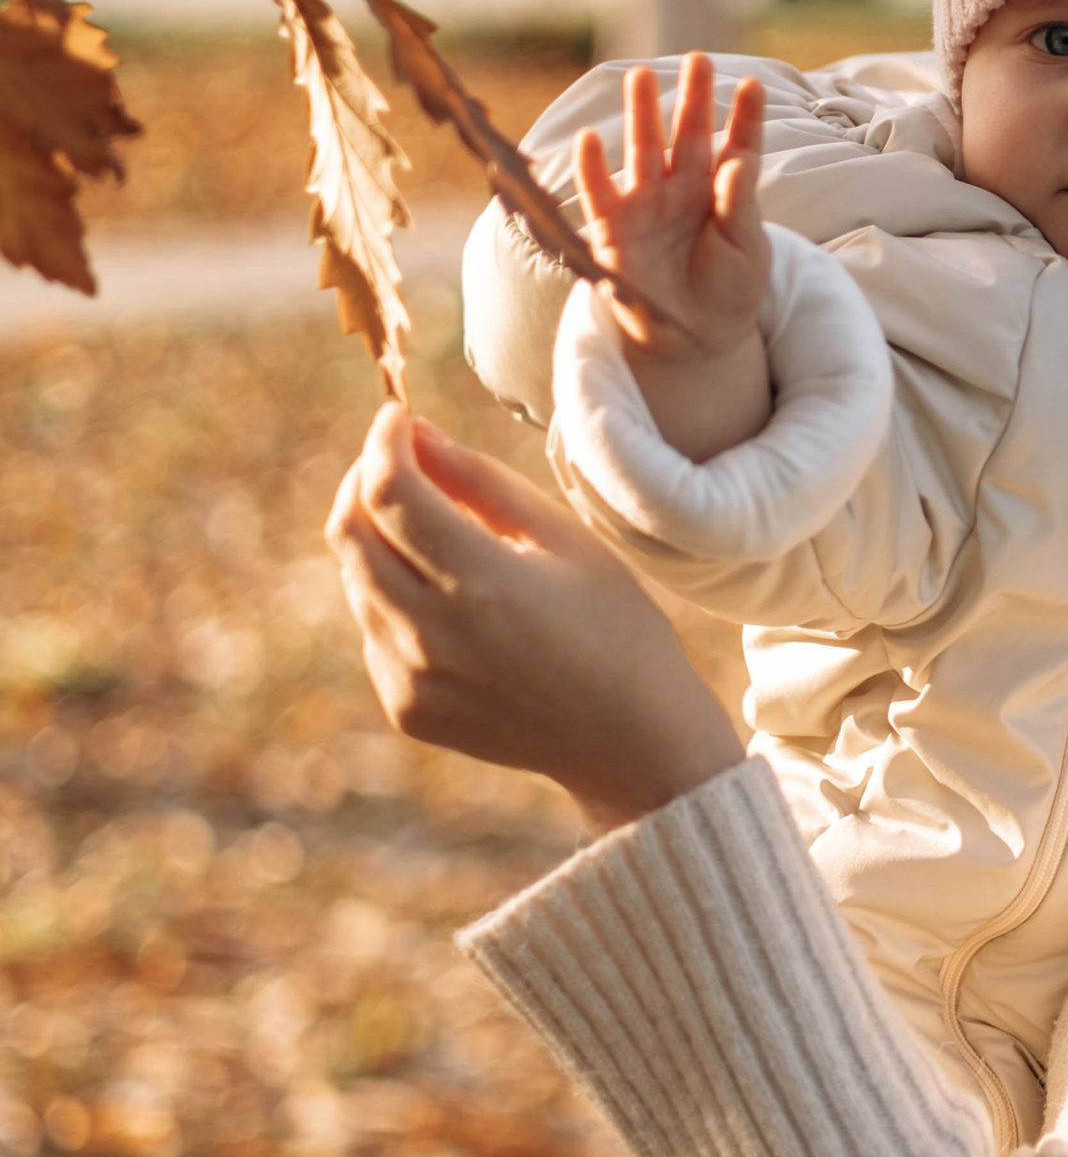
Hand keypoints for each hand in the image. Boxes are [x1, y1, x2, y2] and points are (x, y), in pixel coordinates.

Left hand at [329, 407, 746, 832]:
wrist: (628, 740)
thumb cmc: (613, 624)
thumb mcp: (563, 537)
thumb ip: (481, 481)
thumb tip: (416, 434)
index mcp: (482, 585)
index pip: (389, 493)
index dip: (384, 441)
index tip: (399, 416)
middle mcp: (433, 636)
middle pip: (350, 533)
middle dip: (365, 480)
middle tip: (402, 461)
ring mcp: (411, 679)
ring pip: (357, 579)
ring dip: (380, 538)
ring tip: (438, 530)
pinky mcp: (404, 707)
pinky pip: (374, 628)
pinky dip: (394, 595)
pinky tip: (451, 600)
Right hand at [576, 56, 770, 361]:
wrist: (695, 338)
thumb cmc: (729, 288)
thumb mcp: (746, 248)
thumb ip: (740, 204)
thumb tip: (737, 162)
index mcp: (721, 190)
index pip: (736, 145)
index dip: (744, 117)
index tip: (755, 85)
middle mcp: (682, 188)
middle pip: (686, 134)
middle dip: (691, 97)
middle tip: (696, 59)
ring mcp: (645, 204)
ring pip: (642, 150)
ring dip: (641, 115)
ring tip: (640, 77)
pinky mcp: (613, 229)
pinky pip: (597, 193)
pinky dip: (590, 168)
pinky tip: (588, 138)